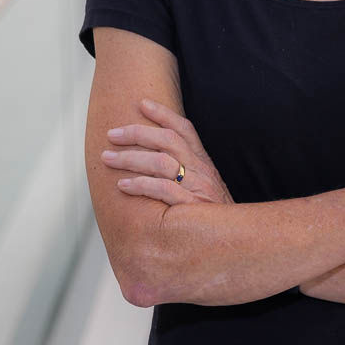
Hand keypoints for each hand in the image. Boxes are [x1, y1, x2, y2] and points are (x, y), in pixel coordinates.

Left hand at [104, 98, 234, 206]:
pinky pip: (163, 190)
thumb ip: (185, 174)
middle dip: (136, 133)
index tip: (142, 103)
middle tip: (112, 134)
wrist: (237, 241)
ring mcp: (198, 188)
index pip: (184, 129)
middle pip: (168, 140)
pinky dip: (141, 185)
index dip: (163, 114)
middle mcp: (202, 171)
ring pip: (161, 162)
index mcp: (204, 163)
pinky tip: (123, 185)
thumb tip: (156, 162)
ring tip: (108, 158)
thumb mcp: (205, 189)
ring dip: (130, 158)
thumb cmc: (214, 218)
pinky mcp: (192, 207)